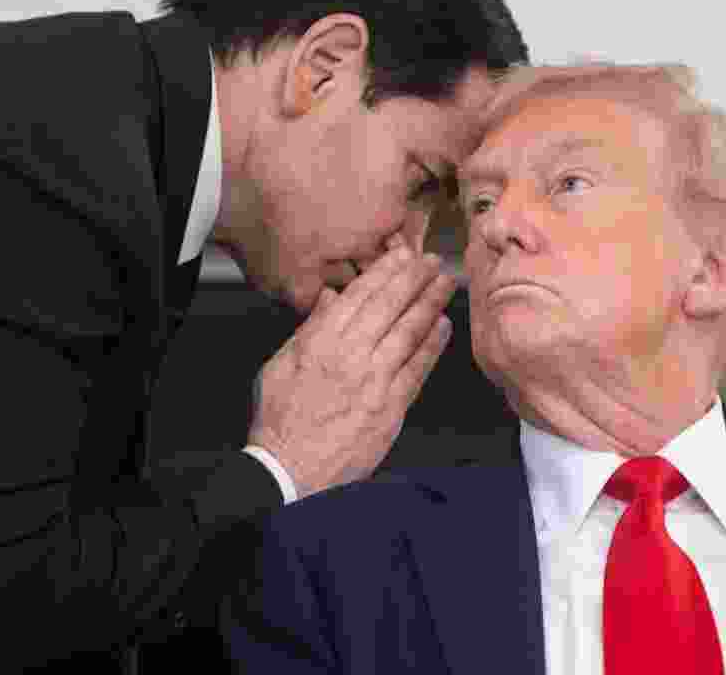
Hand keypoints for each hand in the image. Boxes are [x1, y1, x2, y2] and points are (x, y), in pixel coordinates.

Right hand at [249, 240, 456, 497]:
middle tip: (434, 262)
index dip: (386, 272)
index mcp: (321, 342)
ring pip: (409, 333)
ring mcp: (374, 382)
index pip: (360, 296)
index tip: (403, 256)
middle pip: (391, 307)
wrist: (289, 470)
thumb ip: (310, 329)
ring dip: (431, 305)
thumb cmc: (280, 420)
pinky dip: (433, 346)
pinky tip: (443, 328)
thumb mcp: (280, 365)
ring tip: (446, 285)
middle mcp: (351, 357)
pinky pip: (418, 370)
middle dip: (415, 279)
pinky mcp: (391, 408)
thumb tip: (332, 299)